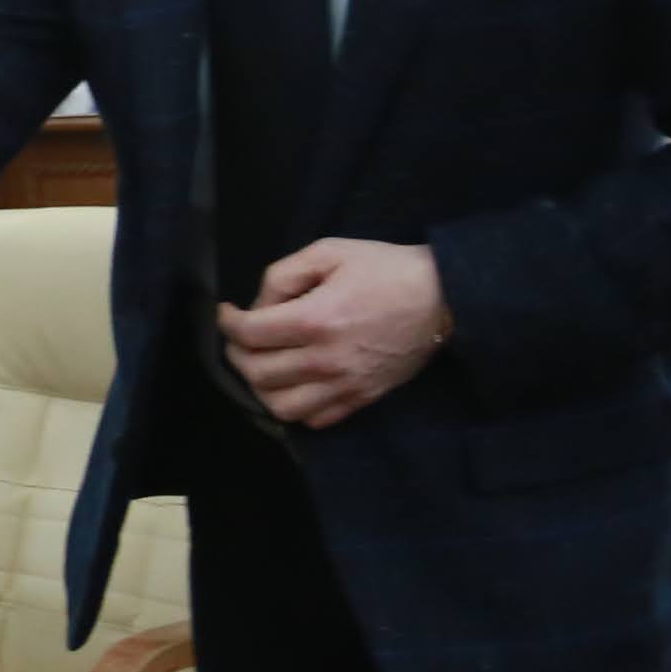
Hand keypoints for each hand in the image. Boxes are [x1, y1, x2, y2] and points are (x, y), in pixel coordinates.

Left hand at [215, 239, 447, 427]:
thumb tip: (258, 306)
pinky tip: (295, 385)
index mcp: (315, 320)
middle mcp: (325, 360)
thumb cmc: (386, 269)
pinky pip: (315, 420)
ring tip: (263, 367)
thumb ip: (284, 275)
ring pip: (281, 407)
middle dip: (237, 355)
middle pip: (258, 373)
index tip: (228, 313)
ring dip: (261, 389)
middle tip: (241, 339)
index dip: (228, 323)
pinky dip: (295, 408)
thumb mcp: (330, 252)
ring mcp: (344, 385)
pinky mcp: (362, 399)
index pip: (250, 334)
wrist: (442, 298)